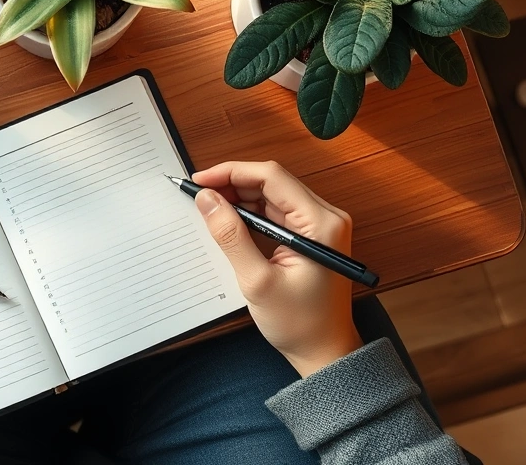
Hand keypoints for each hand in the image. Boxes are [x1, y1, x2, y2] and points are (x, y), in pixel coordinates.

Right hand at [193, 161, 362, 377]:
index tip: (200, 180)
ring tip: (209, 206)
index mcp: (320, 223)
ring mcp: (321, 226)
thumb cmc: (299, 323)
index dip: (232, 172)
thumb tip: (207, 199)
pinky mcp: (312, 235)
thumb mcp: (257, 281)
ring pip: (273, 195)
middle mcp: (326, 217)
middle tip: (199, 195)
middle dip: (233, 183)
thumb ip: (230, 236)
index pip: (271, 177)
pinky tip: (230, 219)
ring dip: (240, 197)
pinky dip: (252, 212)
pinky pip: (278, 211)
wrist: (325, 352)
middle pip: (273, 182)